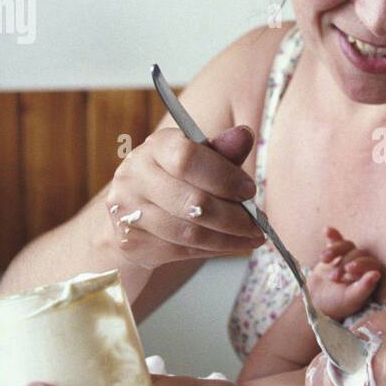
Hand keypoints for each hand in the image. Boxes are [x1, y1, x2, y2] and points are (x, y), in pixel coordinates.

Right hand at [103, 124, 265, 268]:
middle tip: (257, 224)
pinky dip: (214, 250)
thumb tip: (244, 135)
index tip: (249, 191)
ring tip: (253, 237)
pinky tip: (233, 246)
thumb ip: (223, 151)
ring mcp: (128, 211)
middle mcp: (134, 176)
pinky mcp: (132, 242)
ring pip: (188, 232)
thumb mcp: (201, 162)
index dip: (223, 177)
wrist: (136, 216)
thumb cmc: (177, 182)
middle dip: (233, 216)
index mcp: (155, 147)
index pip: (187, 158)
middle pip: (192, 201)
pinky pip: (181, 251)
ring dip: (228, 238)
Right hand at [307, 225, 383, 319]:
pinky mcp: (335, 252)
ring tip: (324, 259)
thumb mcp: (351, 299)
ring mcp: (348, 257)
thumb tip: (377, 274)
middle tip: (333, 277)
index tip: (348, 269)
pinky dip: (332, 235)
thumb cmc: (337, 304)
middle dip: (343, 263)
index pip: (371, 263)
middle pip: (358, 253)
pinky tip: (327, 230)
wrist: (316, 302)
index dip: (361, 264)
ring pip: (346, 245)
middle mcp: (361, 265)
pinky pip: (335, 240)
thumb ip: (364, 287)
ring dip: (335, 249)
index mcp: (370, 276)